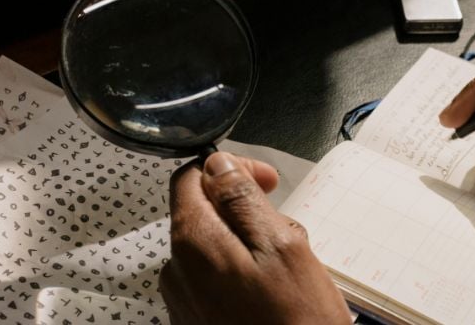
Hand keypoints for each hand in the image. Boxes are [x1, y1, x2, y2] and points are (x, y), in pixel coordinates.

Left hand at [160, 152, 351, 323]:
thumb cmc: (297, 324)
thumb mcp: (282, 246)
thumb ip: (243, 200)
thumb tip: (219, 164)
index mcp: (194, 241)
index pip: (193, 177)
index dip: (231, 169)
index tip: (266, 181)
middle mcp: (177, 269)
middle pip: (204, 212)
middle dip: (246, 211)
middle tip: (288, 232)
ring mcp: (184, 299)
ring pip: (215, 246)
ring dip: (249, 244)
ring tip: (286, 269)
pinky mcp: (196, 320)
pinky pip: (216, 278)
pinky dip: (243, 272)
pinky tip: (273, 292)